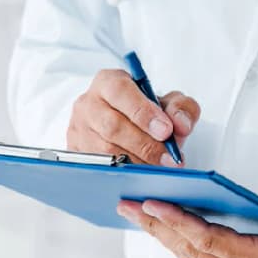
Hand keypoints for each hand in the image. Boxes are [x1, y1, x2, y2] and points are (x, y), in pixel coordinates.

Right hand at [66, 68, 199, 166]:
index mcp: (108, 82)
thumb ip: (181, 107)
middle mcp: (88, 103)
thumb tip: (180, 124)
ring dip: (137, 163)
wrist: (126, 127)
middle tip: (169, 159)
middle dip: (145, 145)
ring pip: (106, 151)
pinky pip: (99, 168)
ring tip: (160, 169)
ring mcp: (78, 129)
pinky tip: (141, 176)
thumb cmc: (145, 113)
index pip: (120, 91)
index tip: (166, 130)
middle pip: (112, 126)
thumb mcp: (167, 104)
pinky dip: (123, 175)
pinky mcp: (76, 152)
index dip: (143, 112)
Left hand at [117, 172, 257, 257]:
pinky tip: (163, 224)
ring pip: (192, 254)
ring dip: (161, 233)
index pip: (209, 240)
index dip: (178, 221)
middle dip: (156, 226)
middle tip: (125, 204)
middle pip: (190, 249)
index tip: (152, 203)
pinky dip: (179, 239)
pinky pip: (202, 255)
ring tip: (134, 211)